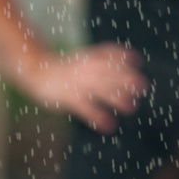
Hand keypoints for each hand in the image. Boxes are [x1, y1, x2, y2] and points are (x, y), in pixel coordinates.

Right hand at [20, 42, 144, 131]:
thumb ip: (98, 60)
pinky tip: (109, 125)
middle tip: (143, 86)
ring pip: (100, 89)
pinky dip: (98, 117)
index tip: (137, 61)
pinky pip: (86, 108)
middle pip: (109, 72)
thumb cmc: (61, 68)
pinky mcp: (69, 97)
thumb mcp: (80, 59)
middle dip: (127, 78)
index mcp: (87, 57)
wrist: (35, 72)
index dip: (122, 56)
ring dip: (117, 98)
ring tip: (131, 108)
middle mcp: (84, 68)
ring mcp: (77, 82)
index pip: (107, 53)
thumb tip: (123, 61)